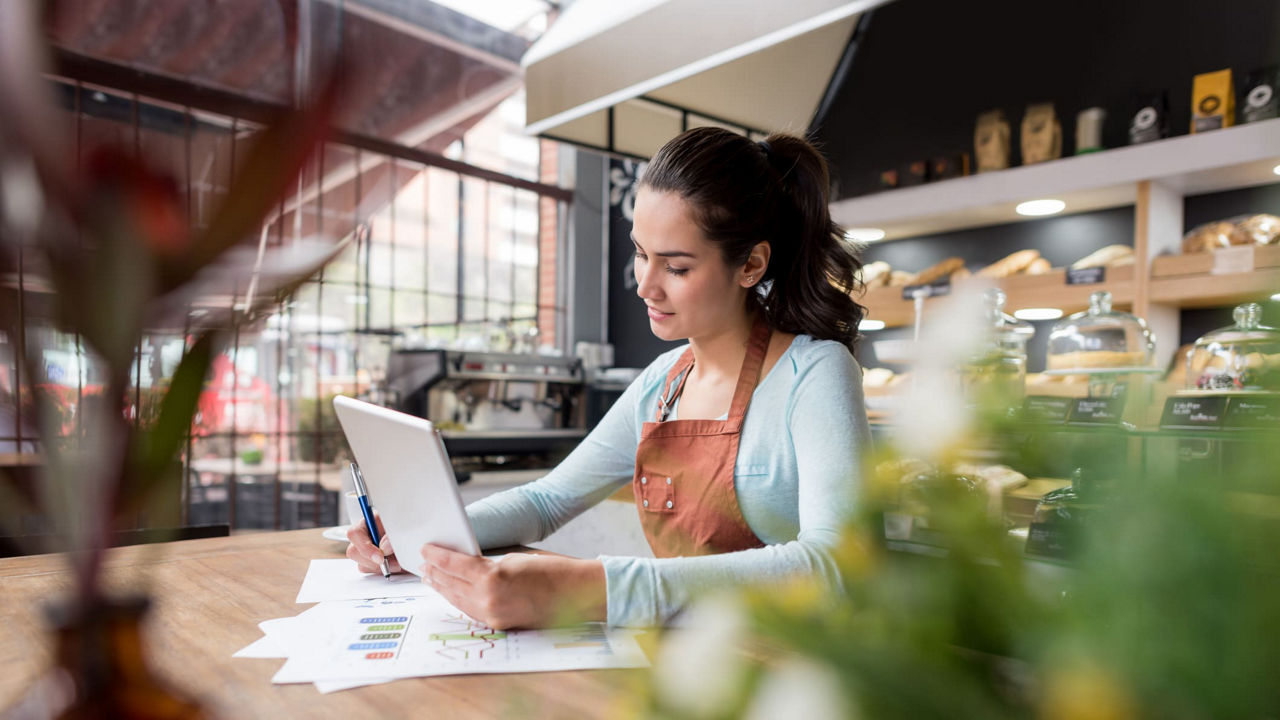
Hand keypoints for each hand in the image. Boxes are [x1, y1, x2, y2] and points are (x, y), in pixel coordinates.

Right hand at [345, 511, 402, 573]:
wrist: (416, 536)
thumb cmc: (406, 526)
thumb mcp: (400, 525)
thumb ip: (391, 535)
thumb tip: (384, 547)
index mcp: (367, 523)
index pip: (354, 534)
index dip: (365, 547)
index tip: (380, 557)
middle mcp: (363, 537)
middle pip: (354, 552)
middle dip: (374, 561)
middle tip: (393, 562)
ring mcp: (366, 551)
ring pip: (363, 565)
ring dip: (382, 567)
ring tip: (399, 562)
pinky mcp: (371, 563)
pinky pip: (372, 572)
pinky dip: (385, 571)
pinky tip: (396, 565)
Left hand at [420, 545, 606, 629]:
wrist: (577, 594)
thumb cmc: (552, 569)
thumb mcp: (515, 557)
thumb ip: (488, 563)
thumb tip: (467, 563)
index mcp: (492, 577)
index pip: (455, 565)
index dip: (438, 556)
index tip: (426, 549)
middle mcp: (489, 599)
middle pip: (452, 585)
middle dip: (436, 573)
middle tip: (422, 564)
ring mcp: (493, 615)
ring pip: (458, 601)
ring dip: (443, 589)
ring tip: (431, 578)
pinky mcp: (500, 624)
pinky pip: (472, 611)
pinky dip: (459, 600)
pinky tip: (453, 593)